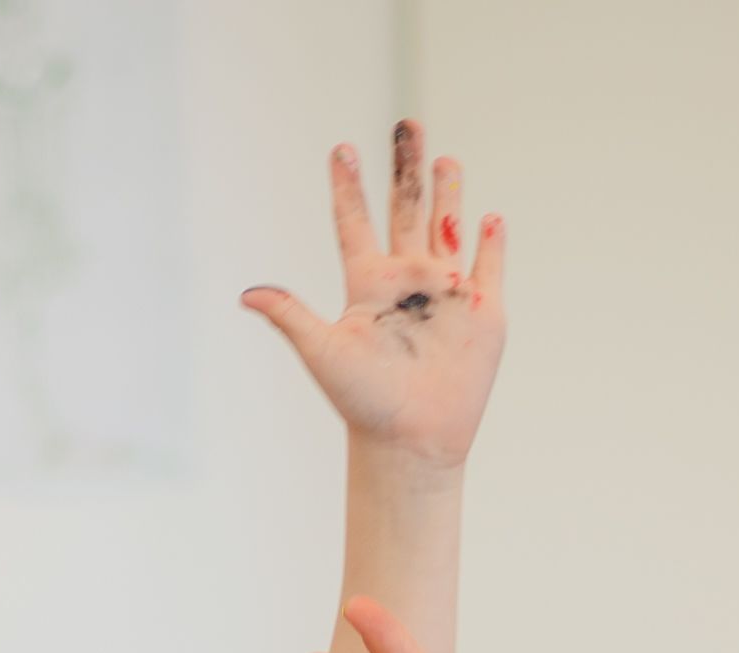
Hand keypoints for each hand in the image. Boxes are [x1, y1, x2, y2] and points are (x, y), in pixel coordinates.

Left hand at [242, 122, 506, 470]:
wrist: (412, 441)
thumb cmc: (363, 403)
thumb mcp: (323, 352)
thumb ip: (290, 316)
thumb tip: (246, 294)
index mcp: (367, 284)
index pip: (354, 223)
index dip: (347, 186)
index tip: (340, 149)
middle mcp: (406, 282)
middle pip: (405, 210)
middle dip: (406, 167)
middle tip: (406, 124)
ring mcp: (446, 294)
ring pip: (447, 228)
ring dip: (447, 193)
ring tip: (444, 158)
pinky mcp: (482, 312)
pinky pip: (489, 267)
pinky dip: (492, 243)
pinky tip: (491, 218)